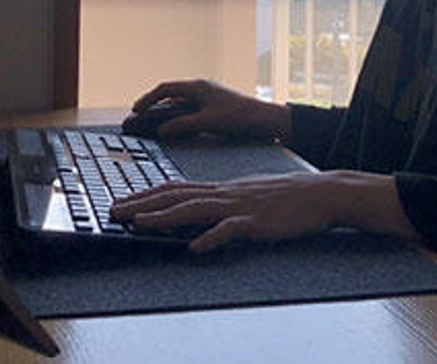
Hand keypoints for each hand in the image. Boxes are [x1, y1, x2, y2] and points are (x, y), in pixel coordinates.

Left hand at [109, 170, 417, 252]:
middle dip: (142, 204)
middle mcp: (225, 193)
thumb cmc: (287, 197)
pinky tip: (195, 248)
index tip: (123, 201)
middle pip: (175, 196)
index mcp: (222, 188)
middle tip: (115, 211)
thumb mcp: (249, 195)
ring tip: (141, 224)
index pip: (175, 188)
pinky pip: (230, 230)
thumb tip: (200, 218)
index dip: (147, 195)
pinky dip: (210, 239)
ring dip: (164, 217)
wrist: (321, 193)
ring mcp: (239, 206)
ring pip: (194, 209)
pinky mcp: (256, 221)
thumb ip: (224, 204)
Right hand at [131, 79, 289, 140]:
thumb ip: (183, 125)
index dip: (148, 99)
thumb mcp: (208, 122)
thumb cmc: (241, 117)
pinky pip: (190, 111)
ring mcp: (209, 98)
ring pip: (180, 104)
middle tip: (140, 117)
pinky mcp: (215, 109)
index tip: (135, 110)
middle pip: (171, 95)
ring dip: (167, 114)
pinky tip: (178, 131)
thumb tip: (162, 132)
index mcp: (198, 87)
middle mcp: (202, 89)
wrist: (267, 121)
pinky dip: (180, 120)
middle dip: (154, 106)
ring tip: (155, 125)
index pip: (165, 89)